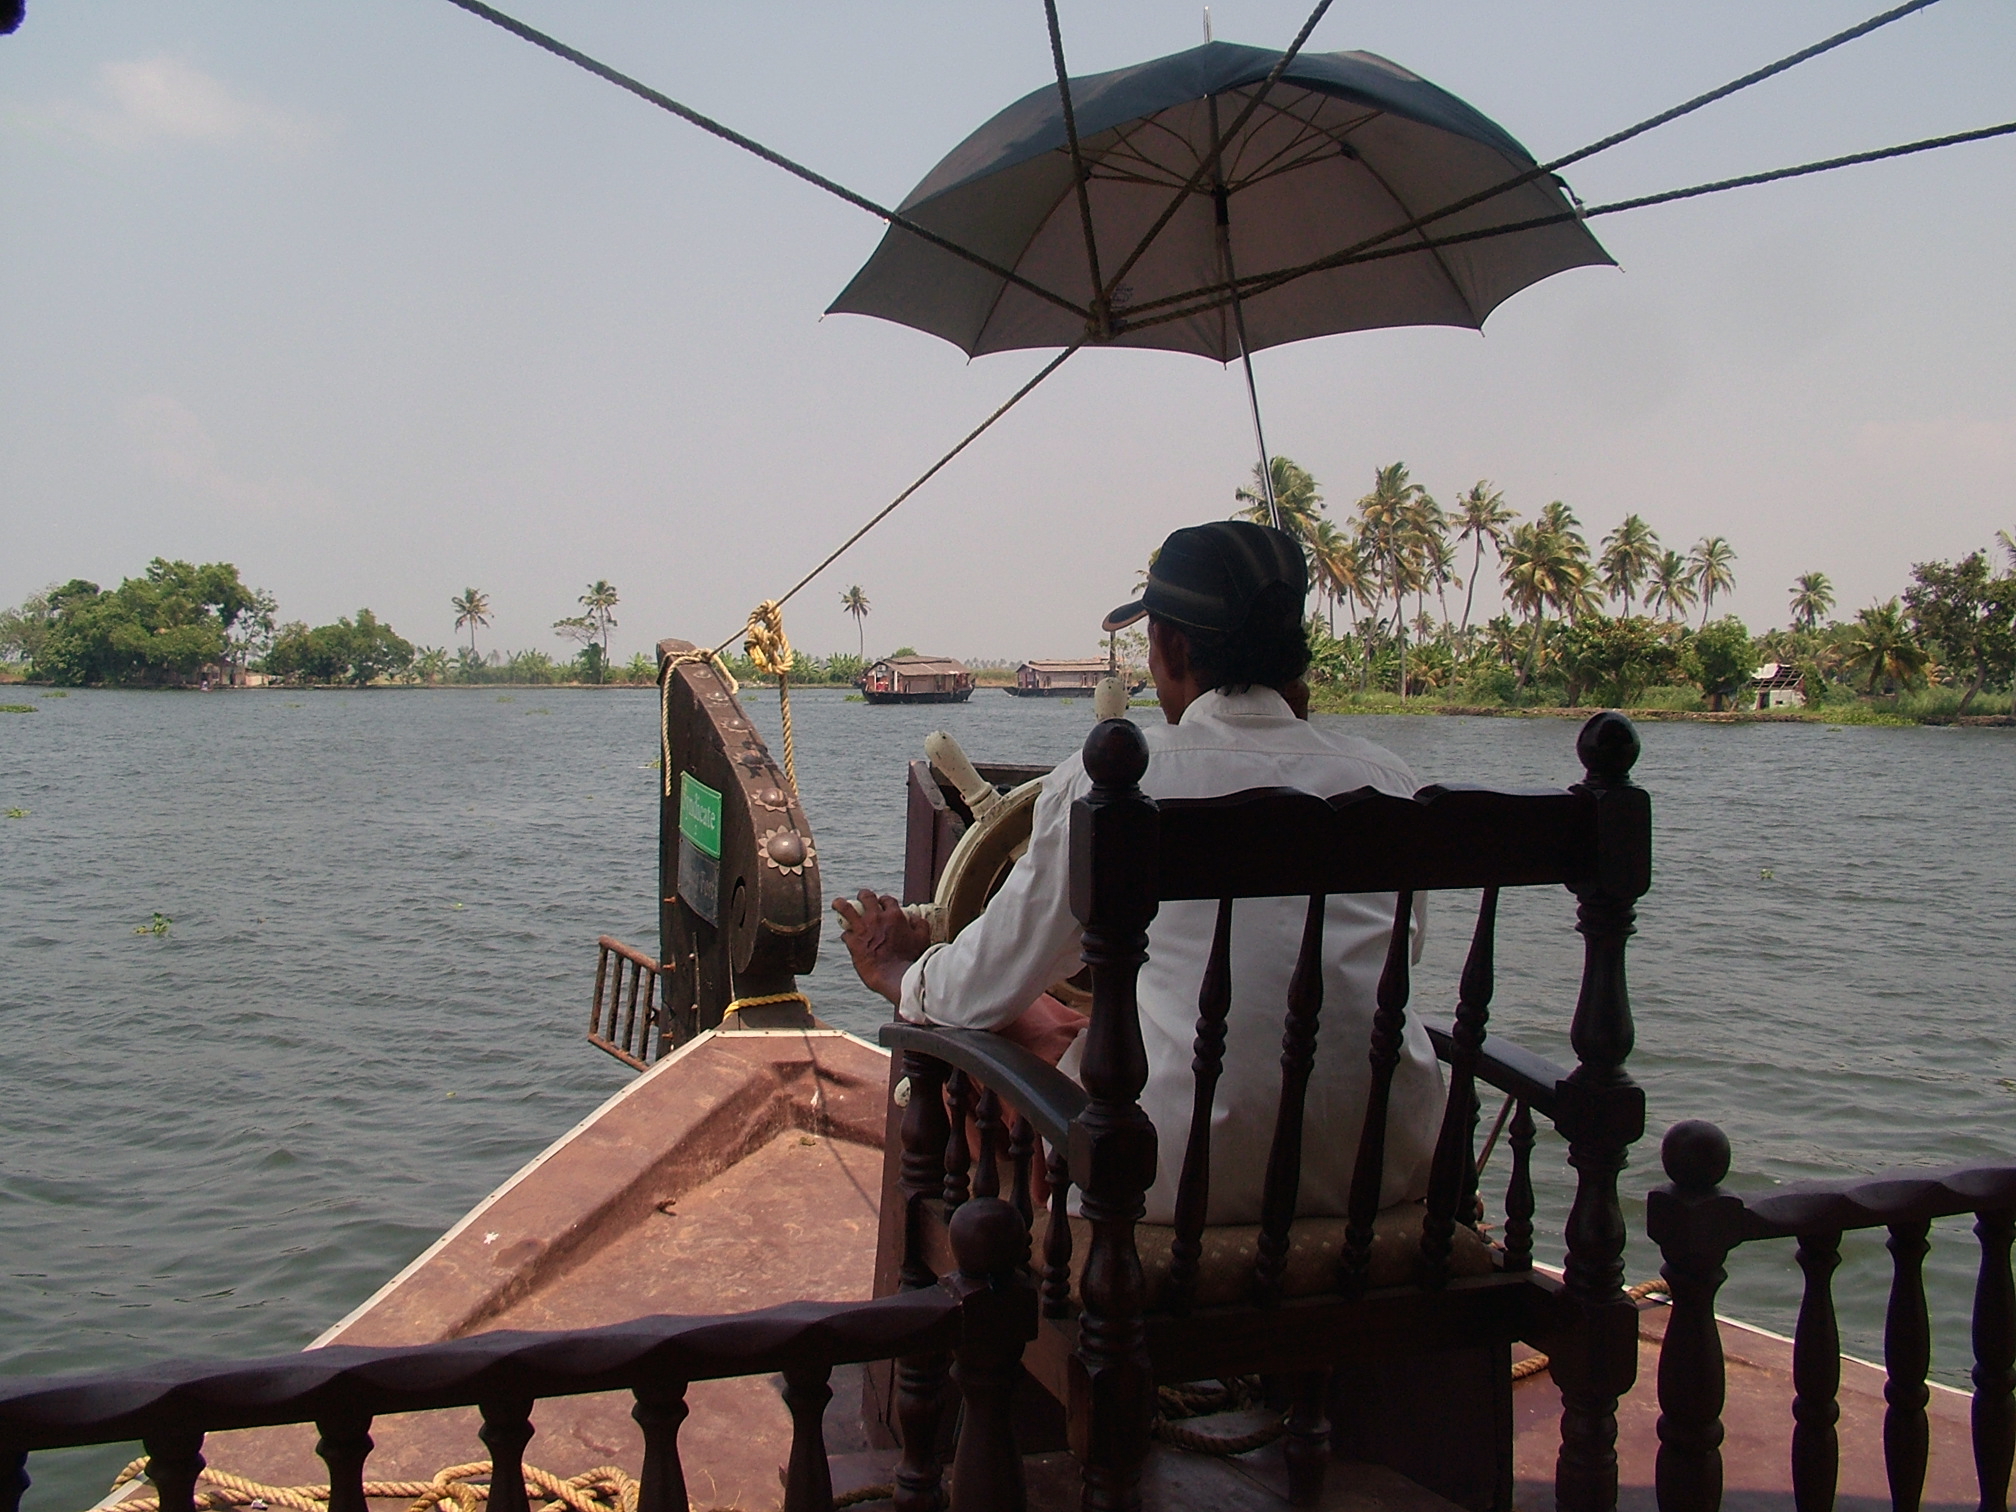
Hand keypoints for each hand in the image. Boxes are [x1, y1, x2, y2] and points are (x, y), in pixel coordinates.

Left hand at [832, 890, 932, 1006]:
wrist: (897, 977)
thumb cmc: (911, 960)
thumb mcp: (922, 938)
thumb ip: (919, 924)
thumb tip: (913, 917)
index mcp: (894, 916)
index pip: (886, 899)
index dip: (883, 901)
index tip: (882, 904)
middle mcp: (877, 918)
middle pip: (866, 897)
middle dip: (863, 896)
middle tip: (861, 899)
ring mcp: (863, 929)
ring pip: (846, 909)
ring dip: (841, 904)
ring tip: (838, 903)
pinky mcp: (853, 943)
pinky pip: (845, 934)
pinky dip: (847, 936)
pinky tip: (848, 938)